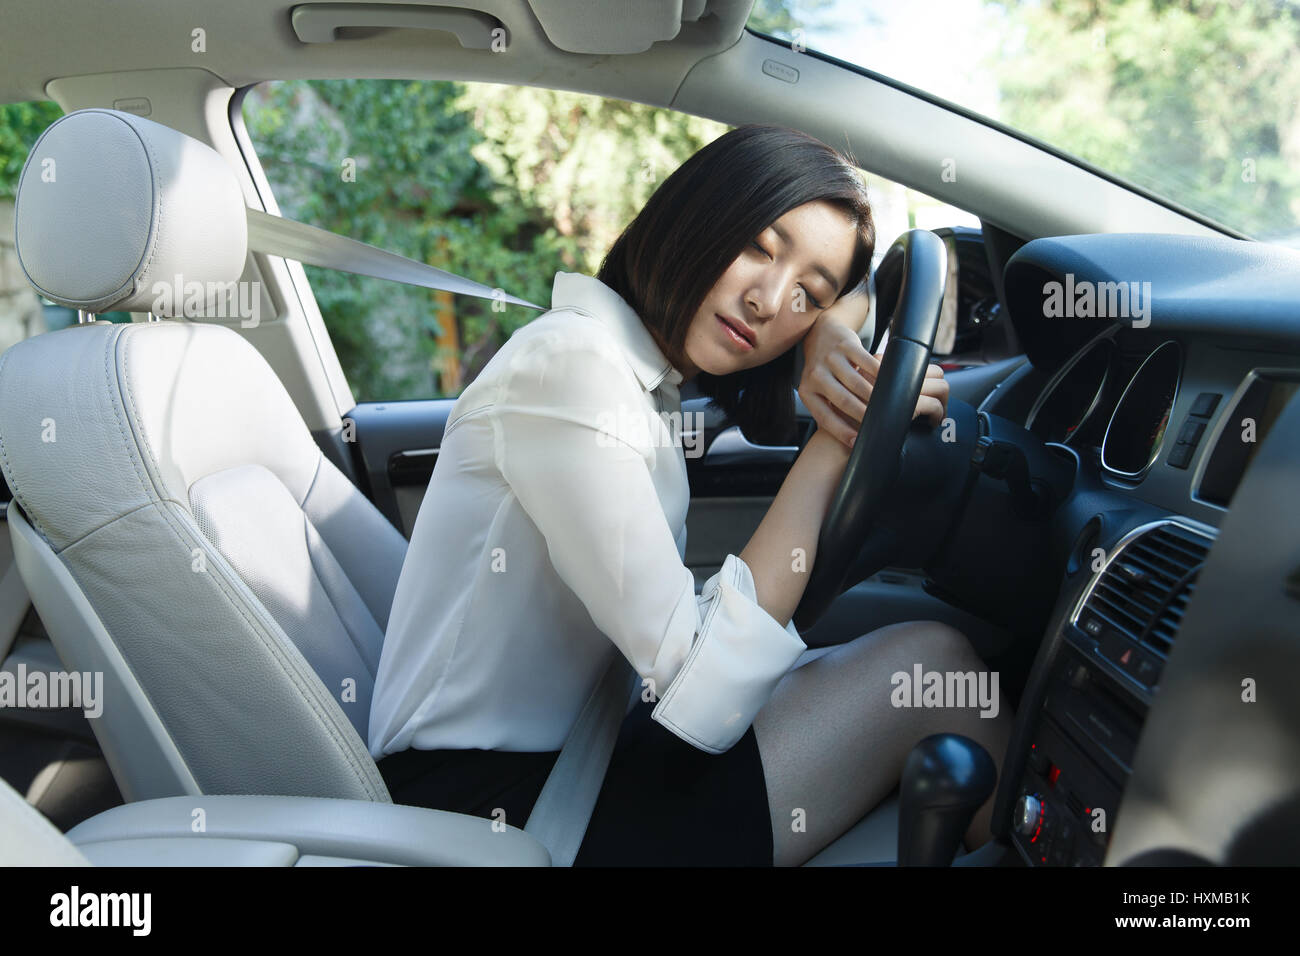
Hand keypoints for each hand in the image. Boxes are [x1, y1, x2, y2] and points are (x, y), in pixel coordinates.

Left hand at [798, 295, 949, 447]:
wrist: (821, 334)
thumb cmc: (823, 371)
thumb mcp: (818, 391)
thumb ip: (829, 411)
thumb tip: (849, 440)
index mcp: (808, 391)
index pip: (825, 417)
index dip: (842, 432)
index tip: (857, 444)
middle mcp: (816, 375)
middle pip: (844, 401)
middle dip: (864, 417)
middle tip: (880, 427)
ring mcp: (830, 359)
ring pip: (857, 384)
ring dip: (875, 398)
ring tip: (889, 408)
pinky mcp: (846, 345)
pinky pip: (868, 363)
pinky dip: (881, 375)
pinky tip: (892, 383)